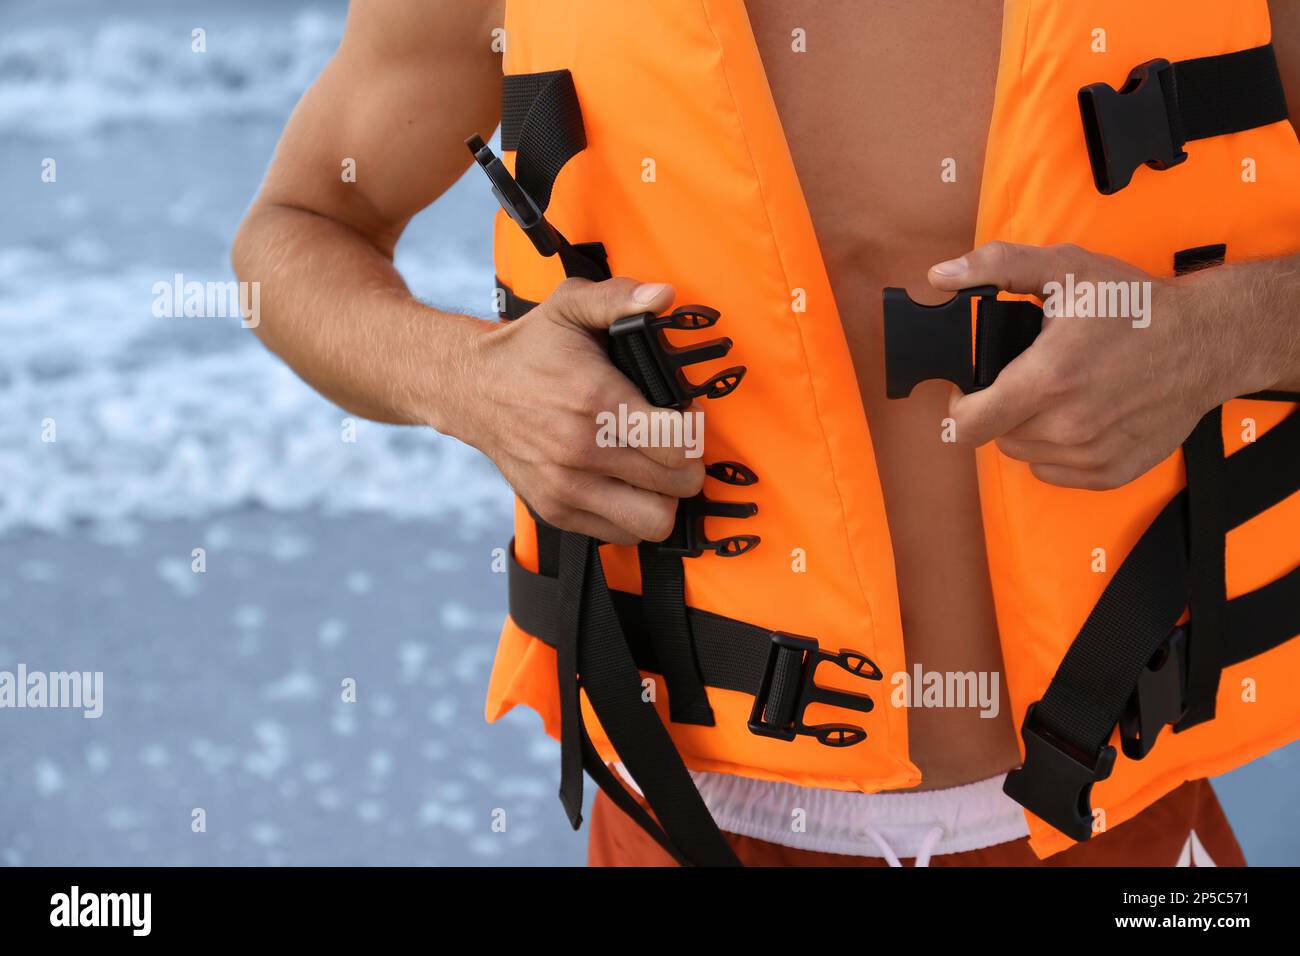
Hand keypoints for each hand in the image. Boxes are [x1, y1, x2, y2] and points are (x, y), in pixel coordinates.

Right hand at [455, 277, 704, 543]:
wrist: (469, 390)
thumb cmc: (528, 351)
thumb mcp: (570, 307)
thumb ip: (620, 299)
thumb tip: (663, 296)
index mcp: (594, 399)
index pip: (676, 442)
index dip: (693, 431)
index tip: (683, 418)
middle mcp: (580, 449)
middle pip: (676, 485)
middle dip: (687, 465)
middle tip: (674, 445)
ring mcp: (567, 487)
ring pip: (655, 521)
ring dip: (665, 498)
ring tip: (656, 472)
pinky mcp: (556, 511)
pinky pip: (622, 535)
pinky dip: (633, 515)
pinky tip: (627, 485)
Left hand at [927, 242, 1270, 489]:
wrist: (1210, 340)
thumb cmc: (1137, 305)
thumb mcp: (1066, 267)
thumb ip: (997, 267)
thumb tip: (942, 276)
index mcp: (1046, 380)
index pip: (967, 425)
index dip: (959, 406)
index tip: (972, 389)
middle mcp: (1066, 426)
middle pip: (996, 435)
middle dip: (1001, 408)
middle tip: (1029, 377)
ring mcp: (1091, 454)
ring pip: (1025, 453)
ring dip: (1029, 429)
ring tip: (1058, 393)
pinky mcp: (1113, 472)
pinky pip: (1056, 472)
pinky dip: (1058, 451)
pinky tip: (1079, 416)